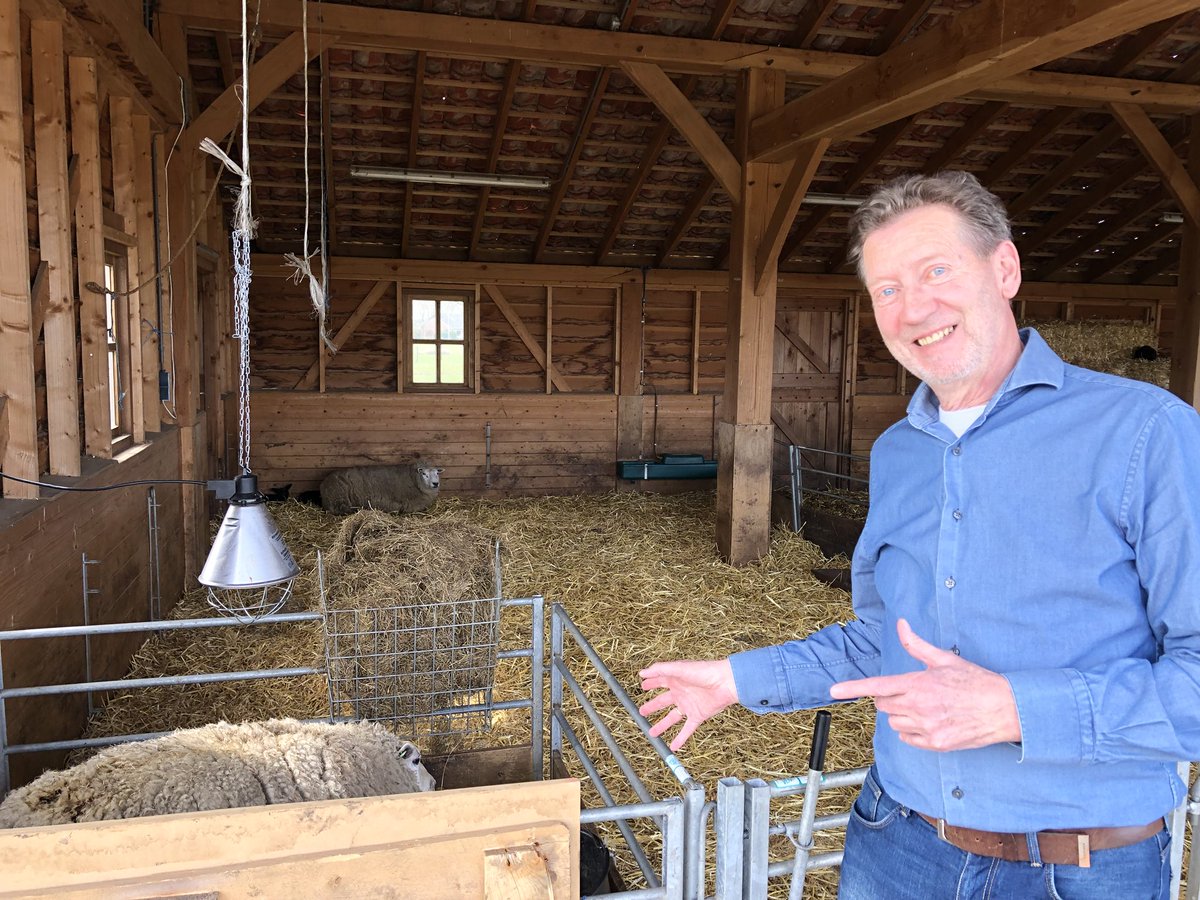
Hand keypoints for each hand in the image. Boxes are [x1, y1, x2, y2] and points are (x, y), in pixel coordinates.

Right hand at [638, 659, 737, 751]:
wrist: (726, 683)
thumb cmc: (704, 671)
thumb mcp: (679, 668)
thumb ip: (660, 670)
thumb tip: (642, 673)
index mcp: (676, 680)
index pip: (659, 682)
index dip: (651, 684)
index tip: (642, 686)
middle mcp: (681, 693)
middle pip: (663, 702)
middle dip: (652, 707)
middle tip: (641, 712)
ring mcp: (689, 705)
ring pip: (672, 718)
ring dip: (662, 725)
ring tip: (652, 733)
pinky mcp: (698, 716)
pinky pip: (687, 729)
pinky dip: (680, 738)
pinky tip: (673, 747)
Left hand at [829, 619, 1021, 751]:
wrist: (1005, 709)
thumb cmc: (975, 681)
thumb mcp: (944, 659)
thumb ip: (917, 645)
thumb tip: (901, 625)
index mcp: (918, 684)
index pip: (877, 686)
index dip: (852, 687)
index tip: (833, 690)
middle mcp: (918, 707)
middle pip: (883, 705)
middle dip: (890, 697)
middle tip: (913, 692)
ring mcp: (926, 728)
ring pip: (894, 722)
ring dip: (902, 715)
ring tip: (927, 707)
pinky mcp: (936, 744)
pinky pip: (908, 738)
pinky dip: (912, 731)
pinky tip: (931, 722)